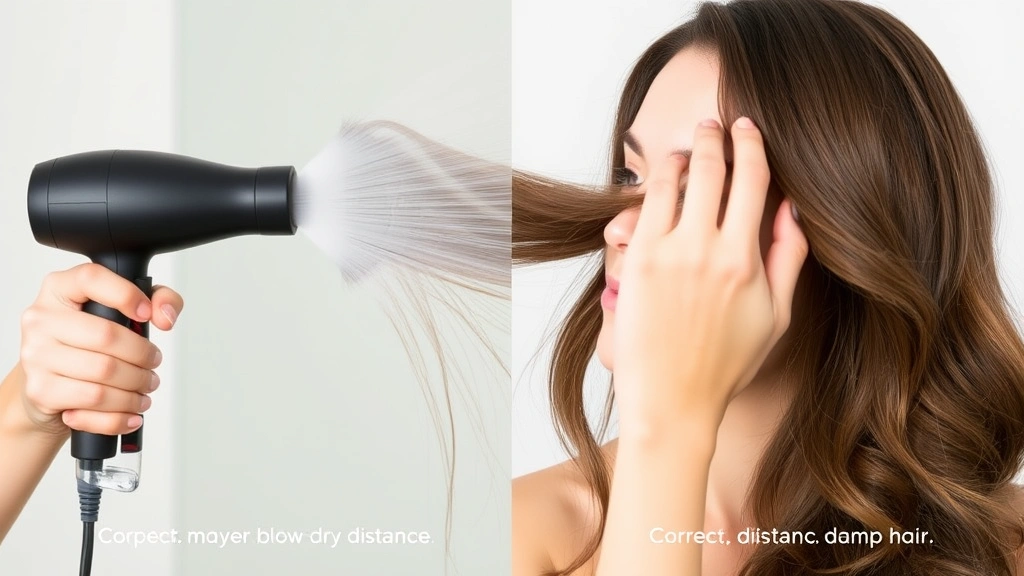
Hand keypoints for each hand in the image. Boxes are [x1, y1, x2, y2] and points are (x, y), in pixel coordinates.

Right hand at [18, 263, 183, 436]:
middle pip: (107, 336)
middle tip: (153, 364)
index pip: (91, 278)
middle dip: (143, 356)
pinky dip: (120, 412)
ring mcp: (36, 355)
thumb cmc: (86, 344)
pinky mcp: (40, 390)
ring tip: (145, 387)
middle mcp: (41, 319)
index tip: (146, 313)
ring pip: (104, 373)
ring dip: (136, 386)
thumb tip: (165, 317)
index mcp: (60, 290)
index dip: (126, 294)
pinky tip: (131, 410)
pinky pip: (93, 403)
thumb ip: (157, 299)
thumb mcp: (121, 311)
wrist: (44, 386)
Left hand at [612, 117, 807, 432]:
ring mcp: (669, 253)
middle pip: (713, 168)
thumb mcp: (776, 316)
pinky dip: (654, 183)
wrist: (673, 399)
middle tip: (715, 123)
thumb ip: (790, 257)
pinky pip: (646, 205)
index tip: (748, 128)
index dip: (751, 145)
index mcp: (747, 259)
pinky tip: (661, 178)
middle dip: (715, 136)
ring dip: (682, 154)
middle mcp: (708, 249)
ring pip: (675, 179)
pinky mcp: (638, 262)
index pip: (754, 180)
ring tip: (687, 147)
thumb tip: (795, 209)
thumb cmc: (726, 363)